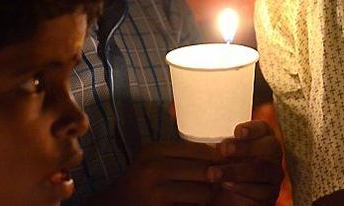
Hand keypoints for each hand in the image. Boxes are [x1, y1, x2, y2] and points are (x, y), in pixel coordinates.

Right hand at [102, 140, 221, 205]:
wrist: (113, 205)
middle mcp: (154, 170)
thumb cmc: (141, 180)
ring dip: (211, 195)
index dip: (219, 156)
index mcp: (155, 151)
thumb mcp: (153, 158)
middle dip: (218, 176)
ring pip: (203, 192)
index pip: (201, 149)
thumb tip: (221, 144)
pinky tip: (197, 203)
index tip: (229, 160)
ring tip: (212, 193)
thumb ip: (180, 150)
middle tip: (225, 179)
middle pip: (205, 170)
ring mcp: (155, 194)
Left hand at [211, 121, 284, 205]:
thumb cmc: (222, 169)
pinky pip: (262, 191)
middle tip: (224, 149)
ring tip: (214, 173)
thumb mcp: (219, 155)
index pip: (264, 129)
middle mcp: (272, 157)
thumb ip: (220, 144)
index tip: (237, 131)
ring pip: (264, 170)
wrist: (223, 199)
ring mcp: (273, 177)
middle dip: (247, 147)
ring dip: (237, 170)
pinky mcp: (269, 196)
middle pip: (271, 147)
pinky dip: (243, 188)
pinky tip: (226, 185)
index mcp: (262, 140)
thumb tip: (206, 134)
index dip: (253, 129)